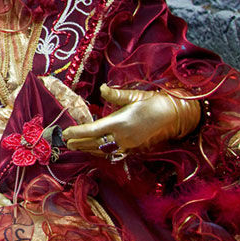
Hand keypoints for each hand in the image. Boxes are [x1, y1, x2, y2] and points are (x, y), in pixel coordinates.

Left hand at [62, 85, 200, 157]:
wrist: (174, 116)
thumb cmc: (154, 102)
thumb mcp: (134, 96)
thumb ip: (116, 95)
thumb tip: (103, 88)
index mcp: (120, 122)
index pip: (93, 130)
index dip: (78, 133)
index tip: (66, 133)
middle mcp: (123, 136)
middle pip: (95, 143)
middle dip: (79, 143)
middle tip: (65, 142)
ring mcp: (129, 144)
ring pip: (103, 149)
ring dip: (88, 148)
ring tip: (75, 146)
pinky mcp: (134, 148)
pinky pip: (113, 152)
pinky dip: (101, 151)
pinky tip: (95, 149)